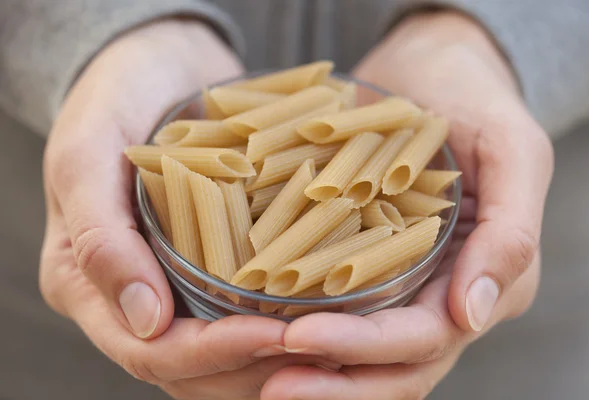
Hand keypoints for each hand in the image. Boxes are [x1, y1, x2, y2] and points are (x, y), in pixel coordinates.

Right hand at [39, 20, 330, 398]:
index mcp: (89, 284)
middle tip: (321, 346)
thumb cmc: (114, 96)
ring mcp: (174, 283)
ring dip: (277, 356)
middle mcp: (133, 296)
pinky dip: (284, 319)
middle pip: (192, 367)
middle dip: (255, 364)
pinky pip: (245, 309)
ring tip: (336, 341)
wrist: (158, 64)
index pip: (150, 351)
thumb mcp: (87, 152)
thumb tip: (146, 321)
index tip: (276, 336)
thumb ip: (99, 236)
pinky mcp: (212, 264)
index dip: (212, 354)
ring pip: (224, 353)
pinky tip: (327, 311)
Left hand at [260, 12, 552, 398]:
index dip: (365, 350)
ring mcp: (398, 280)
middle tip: (267, 383)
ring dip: (311, 366)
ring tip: (252, 366)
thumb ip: (510, 233)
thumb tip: (470, 317)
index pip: (424, 340)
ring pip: (358, 348)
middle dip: (331, 378)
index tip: (299, 338)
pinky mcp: (361, 259)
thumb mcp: (513, 151)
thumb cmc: (477, 101)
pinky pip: (332, 302)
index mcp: (482, 280)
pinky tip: (256, 326)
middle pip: (387, 362)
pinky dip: (300, 321)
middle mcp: (438, 293)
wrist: (432, 71)